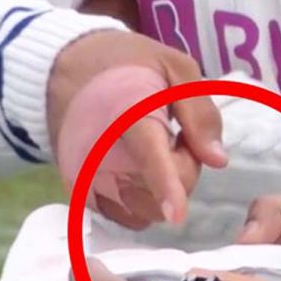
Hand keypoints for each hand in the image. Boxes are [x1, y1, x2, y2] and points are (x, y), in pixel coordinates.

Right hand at [49, 31, 226, 228]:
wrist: (62, 70)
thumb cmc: (124, 64)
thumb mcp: (174, 67)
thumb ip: (199, 112)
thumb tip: (218, 161)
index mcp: (128, 115)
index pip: (148, 154)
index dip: (165, 185)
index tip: (176, 215)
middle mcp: (100, 153)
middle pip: (159, 192)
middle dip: (180, 171)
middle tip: (173, 137)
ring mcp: (87, 177)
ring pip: (145, 210)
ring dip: (160, 189)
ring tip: (150, 151)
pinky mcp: (82, 193)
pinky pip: (127, 216)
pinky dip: (142, 200)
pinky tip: (135, 170)